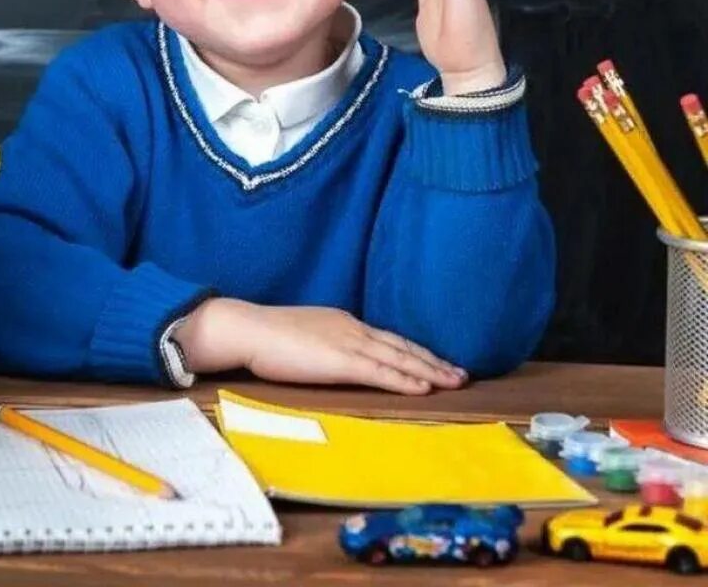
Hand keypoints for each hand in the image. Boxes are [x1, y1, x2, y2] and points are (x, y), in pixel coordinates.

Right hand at [177, 299, 466, 394]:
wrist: (247, 329)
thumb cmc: (265, 336)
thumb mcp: (302, 336)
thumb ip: (322, 344)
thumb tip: (330, 356)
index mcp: (342, 322)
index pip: (386, 338)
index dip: (413, 350)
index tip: (435, 361)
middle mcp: (352, 328)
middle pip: (401, 345)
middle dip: (433, 360)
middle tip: (461, 374)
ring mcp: (348, 343)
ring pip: (399, 358)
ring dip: (430, 370)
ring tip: (454, 381)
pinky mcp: (341, 360)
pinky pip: (381, 371)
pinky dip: (406, 379)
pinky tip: (424, 388)